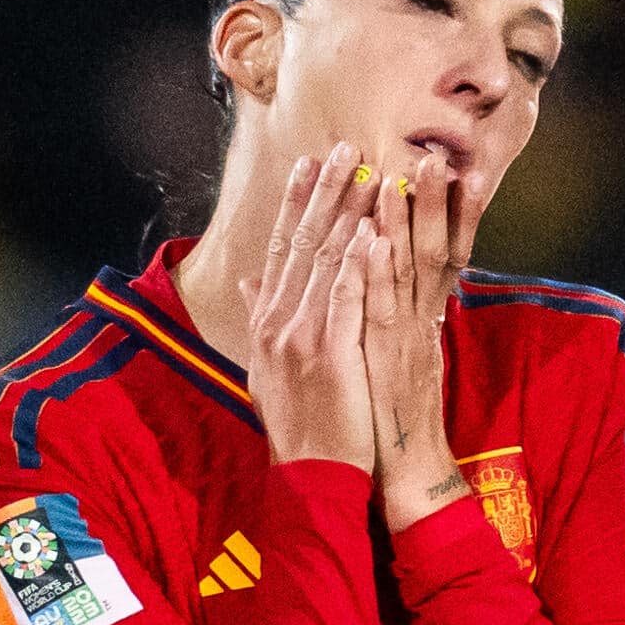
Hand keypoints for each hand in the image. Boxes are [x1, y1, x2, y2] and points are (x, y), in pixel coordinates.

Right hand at [237, 143, 373, 472]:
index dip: (295, 203)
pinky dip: (360, 264)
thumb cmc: (299, 424)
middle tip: (347, 148)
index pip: (281, 248)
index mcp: (268, 322)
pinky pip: (348, 298)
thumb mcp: (267, 368)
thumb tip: (251, 282)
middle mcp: (280, 322)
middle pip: (304, 243)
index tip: (309, 164)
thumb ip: (261, 318)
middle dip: (326, 192)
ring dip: (349, 213)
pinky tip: (373, 232)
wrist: (311, 476)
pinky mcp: (331, 354)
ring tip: (370, 173)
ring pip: (327, 261)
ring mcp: (304, 336)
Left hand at [360, 154, 472, 528]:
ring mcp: (410, 337)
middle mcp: (422, 320)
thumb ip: (381, 312)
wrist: (406, 469)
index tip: (442, 164)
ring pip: (414, 271)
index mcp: (420, 315)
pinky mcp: (392, 359)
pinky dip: (380, 272)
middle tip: (435, 156)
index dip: (439, 210)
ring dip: (411, 222)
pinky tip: (377, 238)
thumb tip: (375, 278)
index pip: (434, 251)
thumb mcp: (387, 352)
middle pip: (433, 248)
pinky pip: (386, 308)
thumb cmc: (390, 409)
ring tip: (408, 176)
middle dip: (434, 202)